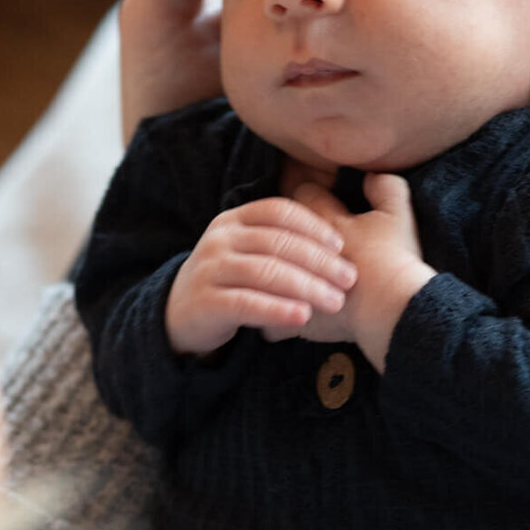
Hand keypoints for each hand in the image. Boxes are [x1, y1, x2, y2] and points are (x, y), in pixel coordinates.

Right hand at [165, 197, 356, 356]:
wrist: (179, 314)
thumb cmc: (230, 282)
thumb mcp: (247, 252)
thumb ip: (280, 241)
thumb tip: (338, 241)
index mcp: (234, 219)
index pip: (279, 211)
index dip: (313, 226)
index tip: (341, 245)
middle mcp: (220, 239)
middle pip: (277, 242)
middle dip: (319, 261)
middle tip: (349, 279)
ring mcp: (210, 269)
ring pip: (265, 272)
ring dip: (306, 286)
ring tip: (334, 301)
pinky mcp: (206, 302)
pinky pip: (247, 303)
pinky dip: (278, 309)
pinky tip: (302, 317)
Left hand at [269, 176, 433, 372]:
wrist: (392, 306)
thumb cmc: (394, 259)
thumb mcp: (398, 215)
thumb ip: (385, 188)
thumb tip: (370, 177)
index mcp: (323, 220)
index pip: (302, 195)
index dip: (310, 197)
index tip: (320, 207)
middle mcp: (298, 251)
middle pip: (275, 237)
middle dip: (281, 239)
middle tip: (292, 245)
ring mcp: (292, 288)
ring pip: (264, 279)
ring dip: (268, 281)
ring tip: (276, 284)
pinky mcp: (294, 320)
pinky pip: (269, 324)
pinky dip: (273, 325)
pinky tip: (279, 323)